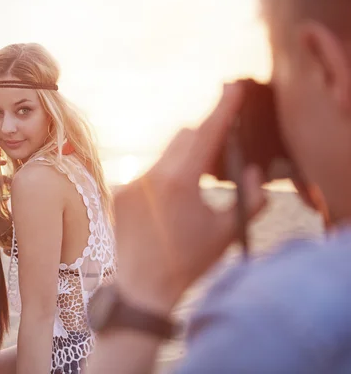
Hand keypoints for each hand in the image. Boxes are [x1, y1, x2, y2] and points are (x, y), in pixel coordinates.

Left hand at [113, 82, 266, 312]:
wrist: (142, 288)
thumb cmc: (187, 262)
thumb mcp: (226, 230)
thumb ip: (249, 197)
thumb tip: (254, 172)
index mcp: (180, 181)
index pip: (206, 133)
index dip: (223, 108)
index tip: (233, 87)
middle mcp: (151, 175)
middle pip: (184, 138)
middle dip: (204, 137)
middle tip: (221, 150)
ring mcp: (132, 183)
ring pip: (165, 155)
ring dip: (183, 160)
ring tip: (194, 187)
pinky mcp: (120, 193)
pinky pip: (148, 173)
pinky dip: (164, 177)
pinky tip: (169, 203)